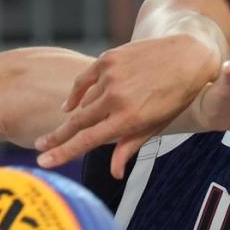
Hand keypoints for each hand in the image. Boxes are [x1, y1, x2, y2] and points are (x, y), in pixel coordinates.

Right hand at [35, 34, 221, 176]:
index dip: (62, 153)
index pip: (87, 140)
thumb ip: (130, 146)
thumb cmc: (176, 96)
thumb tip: (115, 174)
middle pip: (77, 122)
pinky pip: (83, 80)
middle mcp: (116, 97)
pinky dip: (75, 94)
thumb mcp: (156, 125)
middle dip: (56, 137)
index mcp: (128, 119)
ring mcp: (111, 76)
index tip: (43, 162)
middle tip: (40, 146)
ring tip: (72, 126)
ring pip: (83, 103)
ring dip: (77, 116)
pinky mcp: (108, 59)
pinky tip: (70, 105)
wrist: (189, 55)